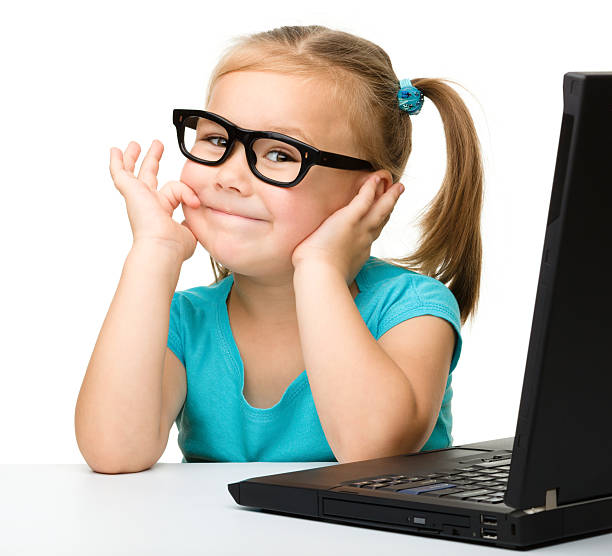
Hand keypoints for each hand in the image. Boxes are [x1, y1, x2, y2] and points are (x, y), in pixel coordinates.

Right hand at [109, 140, 201, 260]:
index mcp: (161, 212)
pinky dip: (116, 162)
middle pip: (149, 177)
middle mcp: (148, 204)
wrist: (162, 248)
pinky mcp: (130, 191)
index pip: (173, 192)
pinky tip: (115, 151)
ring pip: (133, 173)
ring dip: (134, 157)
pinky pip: (120, 174)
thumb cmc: (174, 247)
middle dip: (153, 161)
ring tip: (135, 144)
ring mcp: (137, 197)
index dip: (187, 194)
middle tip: (157, 146)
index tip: (195, 202)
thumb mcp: (190, 228)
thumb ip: (192, 218)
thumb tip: (195, 206)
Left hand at [291, 174, 404, 284]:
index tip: (381, 218)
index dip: (378, 224)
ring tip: (396, 185)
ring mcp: (360, 229)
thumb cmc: (320, 280)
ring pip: (380, 208)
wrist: (320, 277)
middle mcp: (364, 240)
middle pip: (381, 219)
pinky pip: (364, 199)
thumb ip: (333, 271)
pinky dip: (371, 187)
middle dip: (390, 206)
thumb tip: (324, 278)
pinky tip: (376, 177)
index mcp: (359, 253)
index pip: (371, 235)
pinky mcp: (350, 219)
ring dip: (389, 195)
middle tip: (397, 193)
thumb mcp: (331, 275)